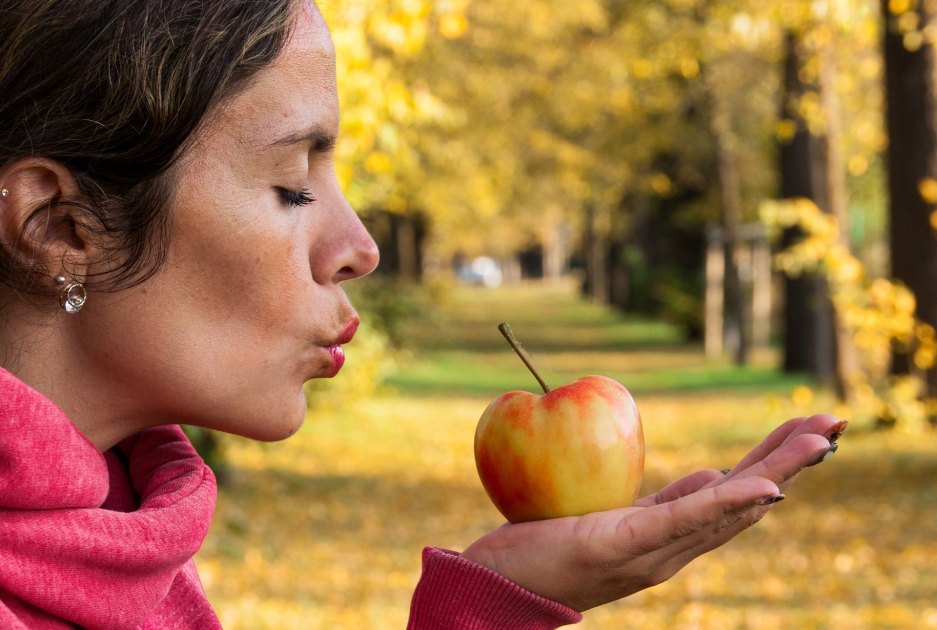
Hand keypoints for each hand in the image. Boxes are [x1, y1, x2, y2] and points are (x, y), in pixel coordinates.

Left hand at [461, 414, 845, 611]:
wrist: (498, 588)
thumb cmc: (548, 549)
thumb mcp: (614, 521)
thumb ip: (663, 505)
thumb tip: (708, 475)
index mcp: (669, 538)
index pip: (733, 496)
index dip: (775, 466)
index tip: (809, 432)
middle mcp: (671, 551)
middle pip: (743, 501)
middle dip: (790, 462)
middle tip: (835, 423)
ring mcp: (650, 552)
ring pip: (725, 508)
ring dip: (776, 473)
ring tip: (817, 441)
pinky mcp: (621, 546)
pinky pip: (680, 521)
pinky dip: (726, 503)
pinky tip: (763, 487)